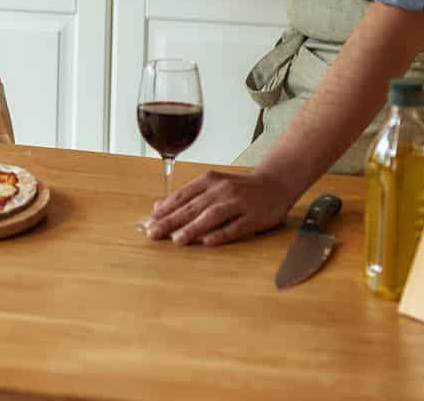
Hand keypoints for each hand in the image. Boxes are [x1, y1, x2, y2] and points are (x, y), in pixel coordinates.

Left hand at [144, 169, 296, 246]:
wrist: (275, 183)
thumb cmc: (239, 187)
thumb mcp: (212, 184)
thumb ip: (187, 195)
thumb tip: (159, 206)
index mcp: (209, 181)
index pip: (182, 196)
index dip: (165, 210)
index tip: (148, 222)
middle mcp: (221, 190)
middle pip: (193, 207)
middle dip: (171, 221)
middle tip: (153, 233)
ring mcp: (238, 203)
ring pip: (212, 216)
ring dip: (193, 228)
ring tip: (177, 240)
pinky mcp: (254, 216)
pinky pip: (235, 227)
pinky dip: (221, 235)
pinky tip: (207, 242)